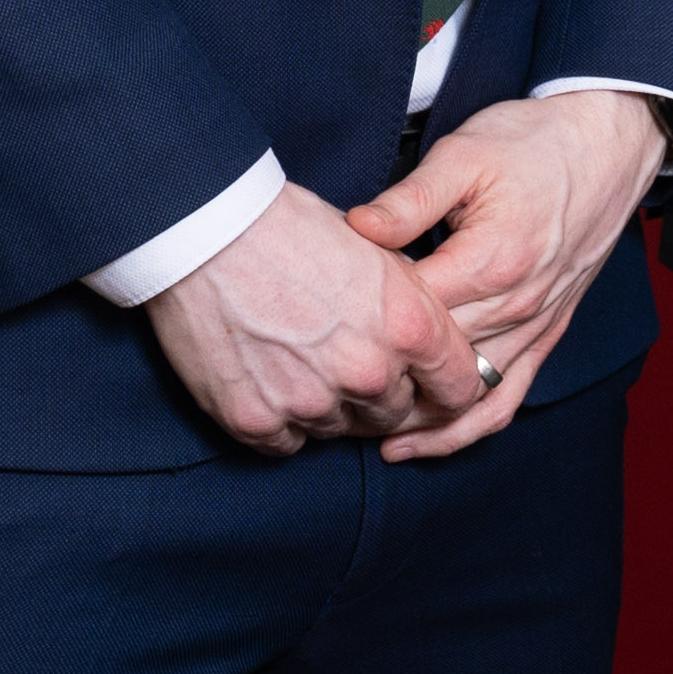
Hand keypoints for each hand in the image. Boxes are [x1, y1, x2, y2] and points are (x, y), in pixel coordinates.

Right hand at [143, 182, 487, 456]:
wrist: (210, 233)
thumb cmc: (295, 229)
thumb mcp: (381, 254)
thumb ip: (410, 305)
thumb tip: (425, 337)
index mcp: (411, 327)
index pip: (462, 390)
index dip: (449, 390)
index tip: (432, 387)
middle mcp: (368, 372)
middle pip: (396, 415)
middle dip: (383, 397)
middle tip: (352, 367)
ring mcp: (311, 402)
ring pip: (340, 429)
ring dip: (331, 407)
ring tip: (304, 364)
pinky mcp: (255, 419)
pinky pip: (287, 444)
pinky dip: (283, 422)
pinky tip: (272, 385)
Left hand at [349, 90, 670, 461]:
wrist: (612, 143)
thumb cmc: (535, 142)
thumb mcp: (466, 153)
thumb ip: (409, 200)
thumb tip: (354, 228)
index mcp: (491, 261)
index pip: (407, 318)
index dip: (356, 326)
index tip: (314, 326)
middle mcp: (517, 306)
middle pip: (430, 367)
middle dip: (372, 383)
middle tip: (313, 390)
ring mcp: (536, 326)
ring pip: (465, 398)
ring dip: (410, 420)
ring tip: (353, 429)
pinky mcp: (548, 334)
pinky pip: (507, 399)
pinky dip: (464, 431)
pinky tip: (420, 443)